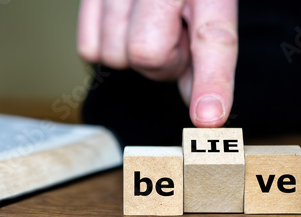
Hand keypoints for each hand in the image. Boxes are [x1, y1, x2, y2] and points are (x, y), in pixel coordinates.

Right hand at [77, 0, 237, 126]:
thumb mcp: (207, 14)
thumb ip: (207, 62)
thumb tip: (204, 110)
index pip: (212, 38)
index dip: (211, 81)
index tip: (207, 118)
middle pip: (148, 56)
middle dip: (162, 63)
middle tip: (172, 39)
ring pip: (115, 56)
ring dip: (132, 54)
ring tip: (147, 25)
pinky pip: (89, 49)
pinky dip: (105, 48)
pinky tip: (124, 26)